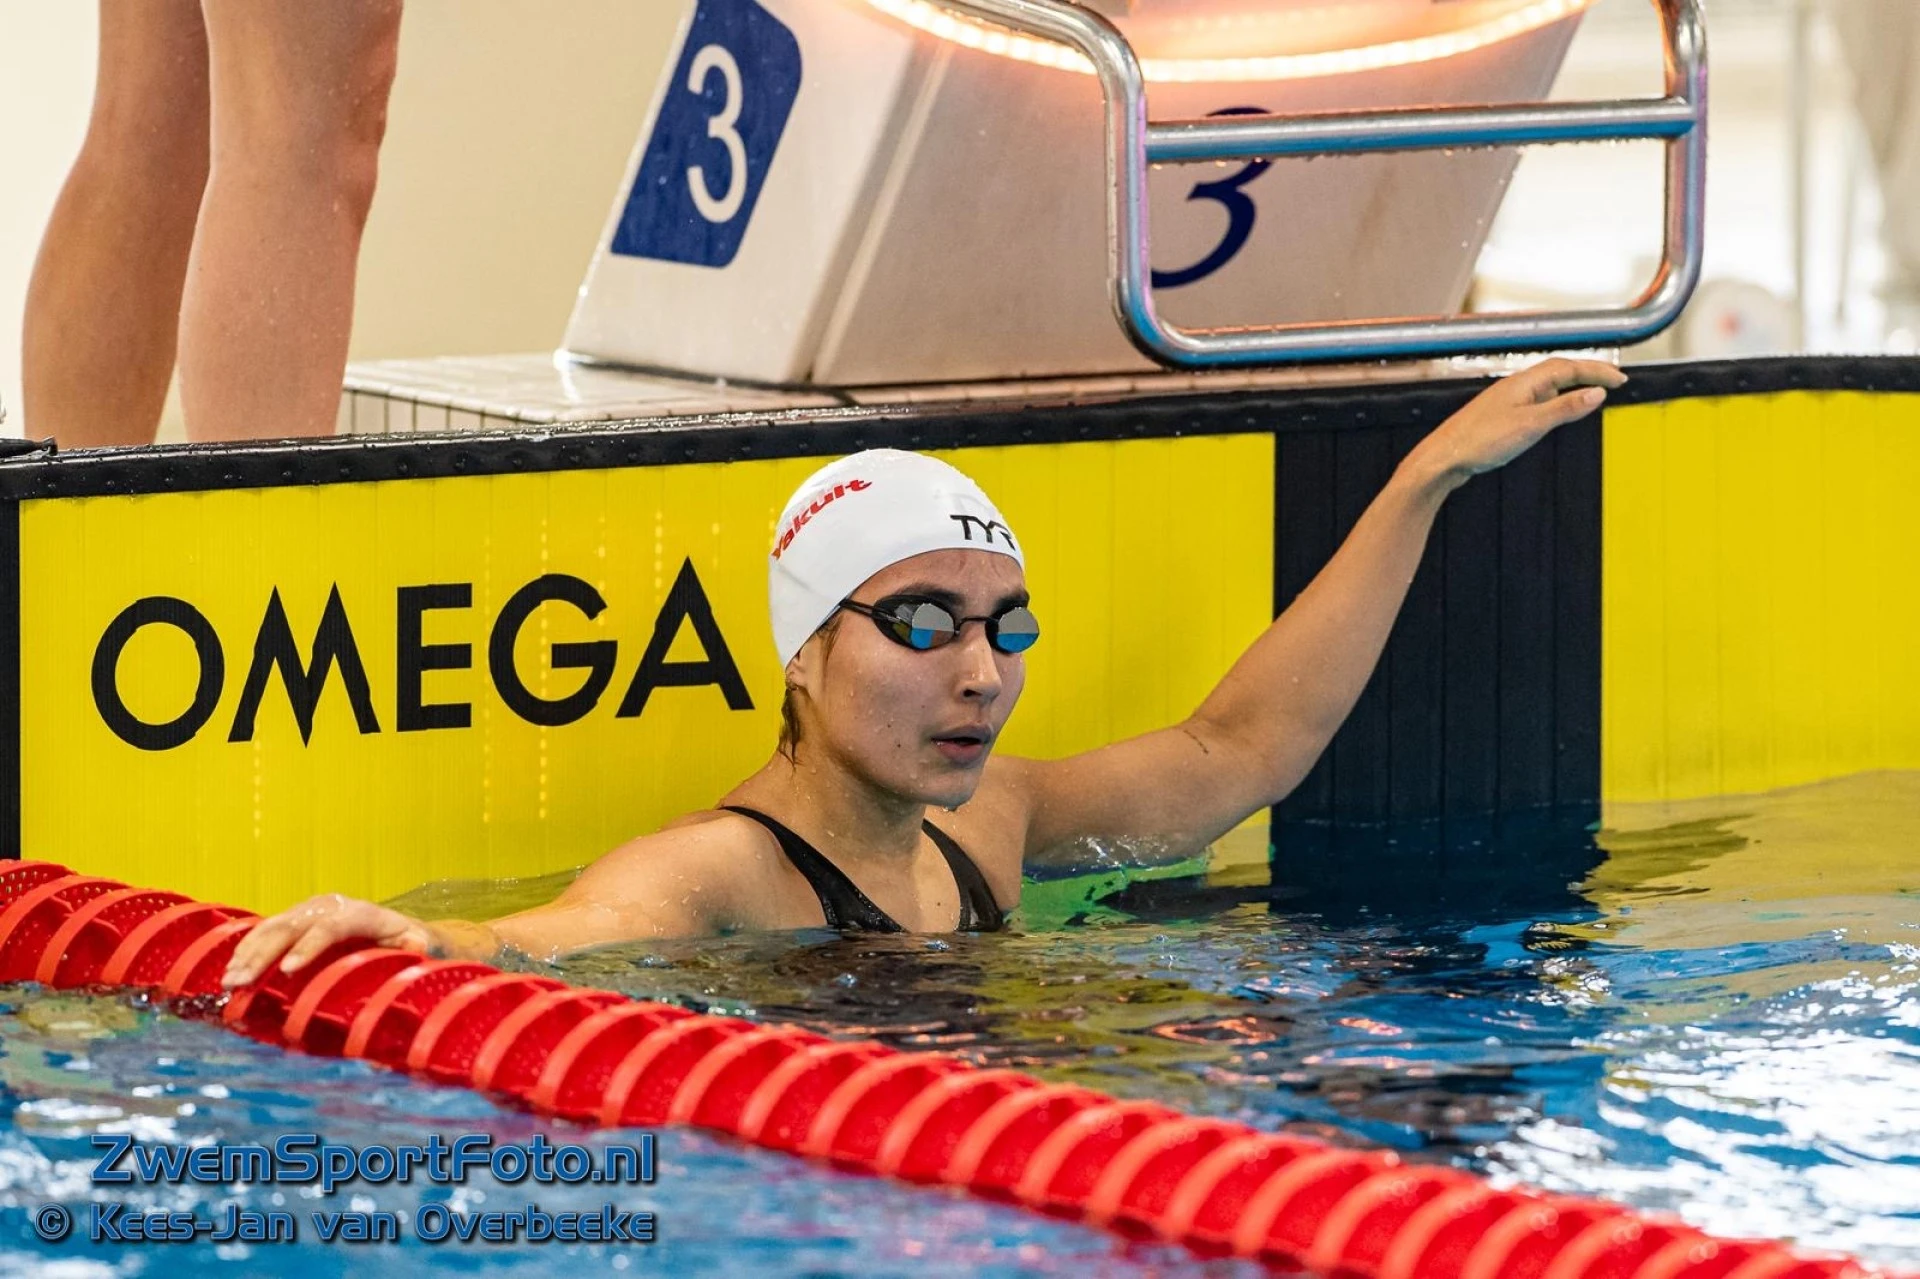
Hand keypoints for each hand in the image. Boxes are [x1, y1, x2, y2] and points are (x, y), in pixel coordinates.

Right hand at [221, 893, 431, 987]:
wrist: (398, 927)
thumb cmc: (409, 943)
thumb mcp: (419, 945)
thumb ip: (417, 947)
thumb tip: (416, 947)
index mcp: (362, 914)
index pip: (330, 927)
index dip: (308, 947)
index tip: (286, 971)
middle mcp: (332, 907)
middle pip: (293, 926)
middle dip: (264, 954)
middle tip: (242, 981)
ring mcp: (310, 910)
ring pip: (273, 926)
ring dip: (248, 953)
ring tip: (229, 980)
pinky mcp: (296, 919)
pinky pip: (267, 931)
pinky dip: (247, 949)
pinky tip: (230, 970)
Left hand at [1409, 358, 1626, 488]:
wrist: (1442, 459)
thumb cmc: (1479, 442)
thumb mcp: (1531, 425)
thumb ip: (1565, 408)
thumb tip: (1596, 393)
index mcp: (1523, 383)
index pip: (1569, 367)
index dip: (1597, 370)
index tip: (1621, 378)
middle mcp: (1514, 387)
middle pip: (1559, 371)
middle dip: (1588, 373)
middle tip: (1614, 381)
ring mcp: (1506, 401)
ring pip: (1547, 385)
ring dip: (1572, 385)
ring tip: (1593, 392)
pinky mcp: (1500, 417)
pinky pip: (1536, 400)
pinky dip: (1556, 400)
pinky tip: (1555, 412)